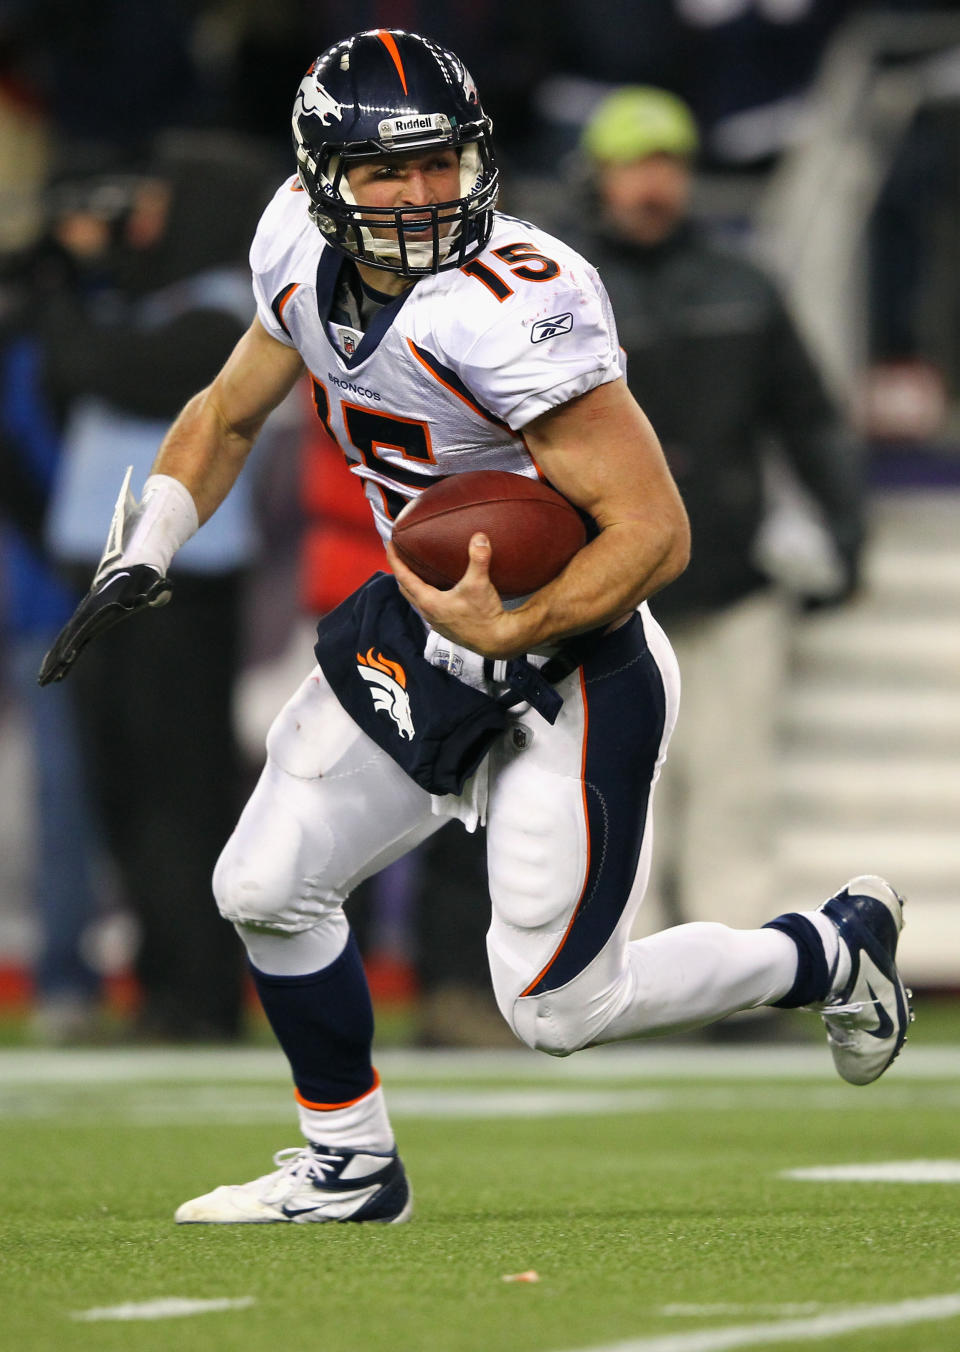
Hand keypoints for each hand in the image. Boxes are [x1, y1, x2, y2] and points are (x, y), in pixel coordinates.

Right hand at [37, 564, 172, 685]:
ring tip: (44, 680)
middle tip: (45, 679)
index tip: (65, 659)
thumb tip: (165, 588)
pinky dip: (60, 655)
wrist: (129, 570)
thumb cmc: (142, 581)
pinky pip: (70, 642)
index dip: (74, 644)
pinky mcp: (86, 623)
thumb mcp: (152, 585)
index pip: (84, 630)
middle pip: (67, 640)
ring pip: (65, 643)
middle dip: (56, 660)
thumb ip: (157, 590)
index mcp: (100, 609)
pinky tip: (55, 670)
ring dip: (53, 661)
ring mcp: (85, 619)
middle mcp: (87, 615)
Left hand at [387, 532, 525, 657]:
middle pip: (405, 589)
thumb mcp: (480, 584)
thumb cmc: (485, 615)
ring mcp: (435, 621)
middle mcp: (428, 612)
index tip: (389, 544)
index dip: (394, 559)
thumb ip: (478, 558)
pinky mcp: (445, 626)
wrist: (497, 641)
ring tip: (414, 570)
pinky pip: (427, 607)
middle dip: (399, 571)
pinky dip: (424, 595)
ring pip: (415, 600)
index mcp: (429, 601)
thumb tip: (479, 537)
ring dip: (411, 585)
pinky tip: (435, 590)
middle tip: (398, 555)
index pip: (403, 576)